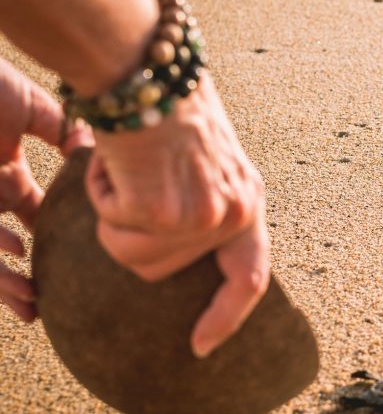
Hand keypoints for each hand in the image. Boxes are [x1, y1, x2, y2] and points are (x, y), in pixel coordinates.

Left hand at [0, 58, 91, 321]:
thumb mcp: (32, 108)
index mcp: (6, 176)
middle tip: (44, 306)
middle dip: (22, 281)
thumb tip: (92, 150)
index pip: (34, 216)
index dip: (54, 241)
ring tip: (32, 301)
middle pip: (7, 249)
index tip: (81, 259)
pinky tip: (15, 252)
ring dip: (5, 282)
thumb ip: (63, 129)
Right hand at [86, 73, 268, 357]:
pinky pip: (111, 225)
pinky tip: (121, 158)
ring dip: (114, 210)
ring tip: (133, 165)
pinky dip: (101, 192)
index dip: (227, 315)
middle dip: (131, 232)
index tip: (203, 344)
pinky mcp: (164, 212)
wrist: (153, 69)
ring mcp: (202, 218)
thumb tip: (178, 246)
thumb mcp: (212, 163)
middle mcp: (234, 215)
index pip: (250, 277)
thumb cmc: (171, 107)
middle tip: (137, 179)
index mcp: (249, 203)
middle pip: (159, 268)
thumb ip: (208, 205)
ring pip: (129, 253)